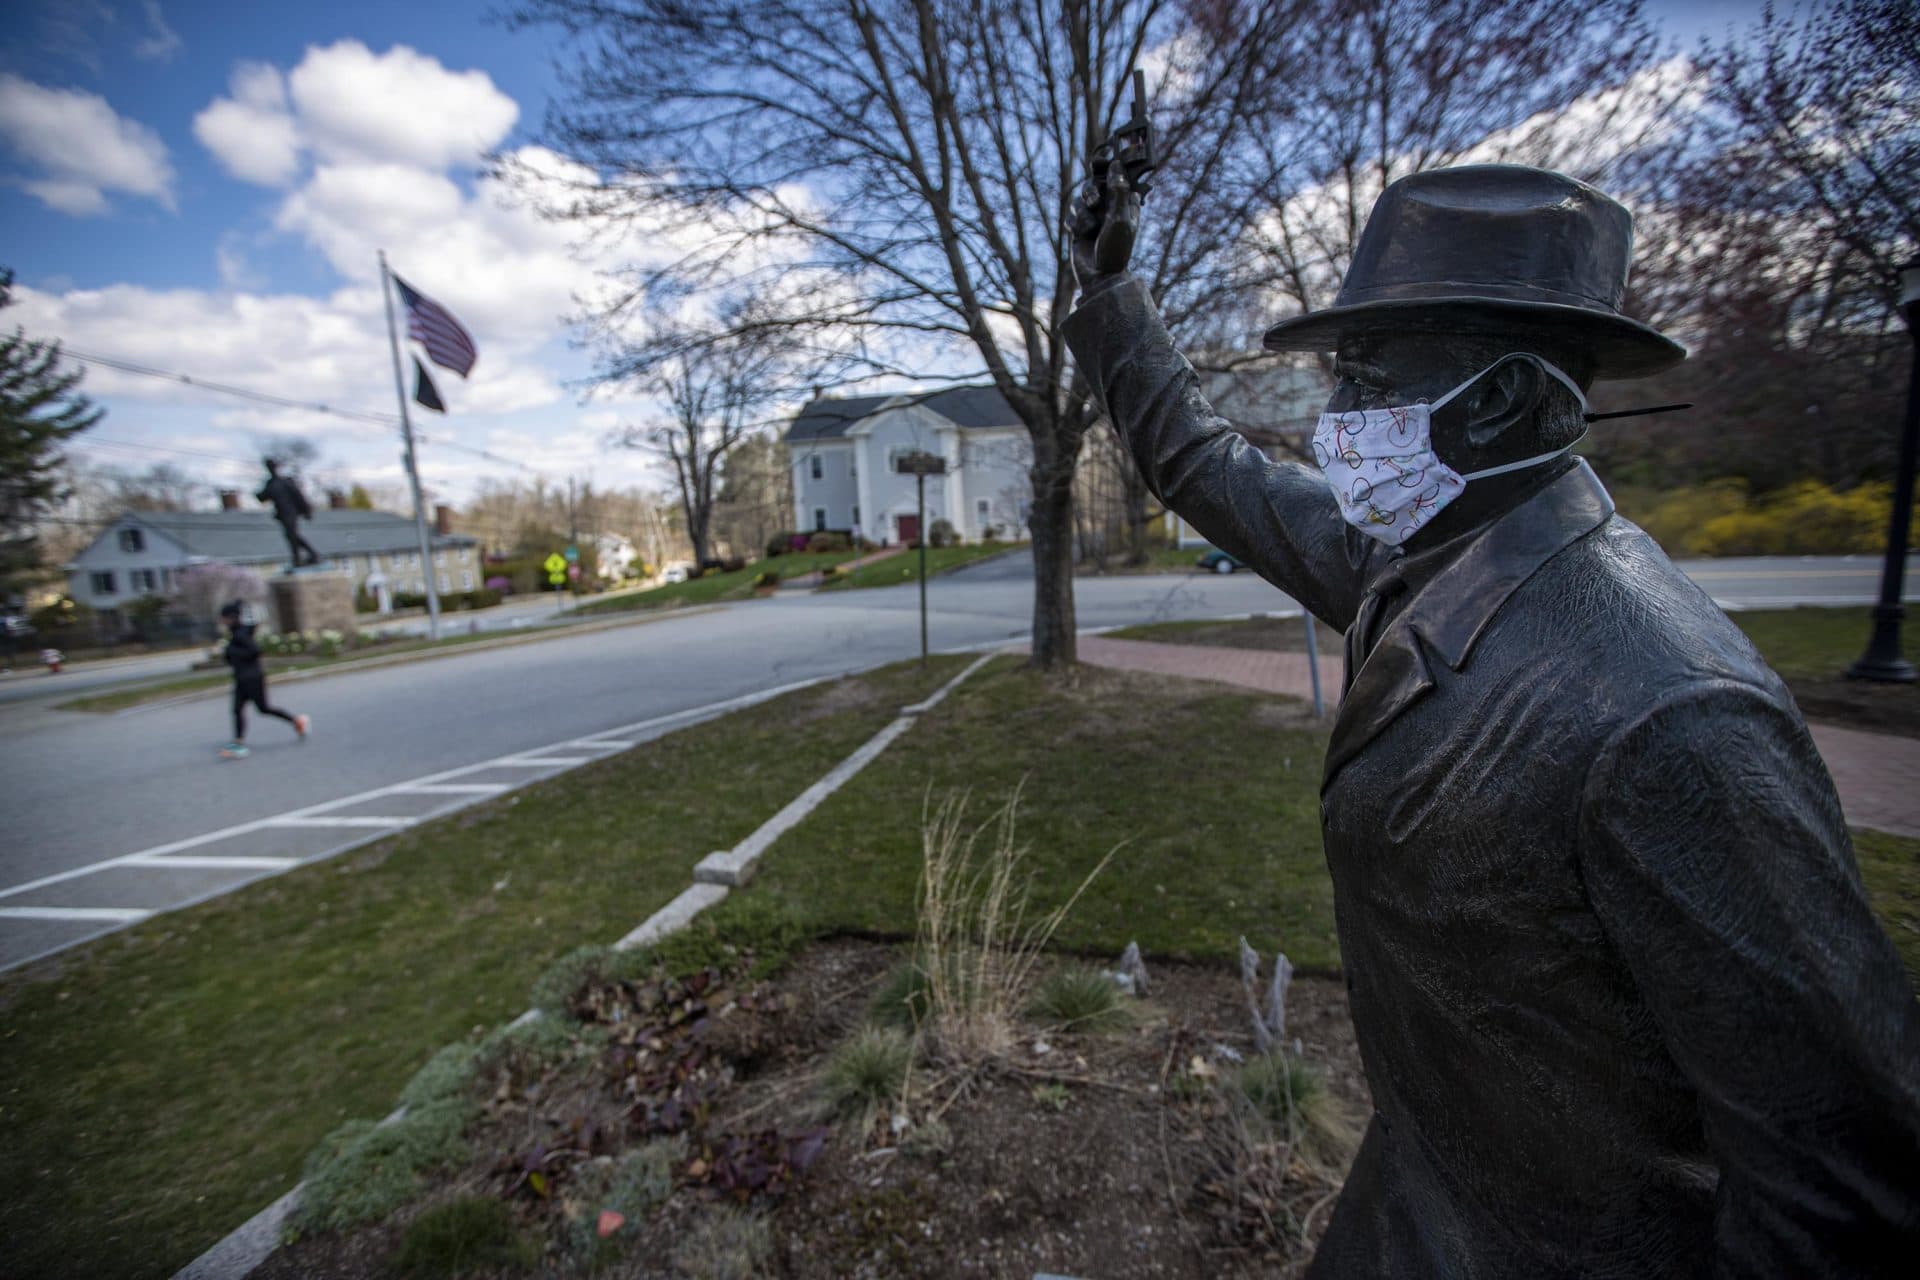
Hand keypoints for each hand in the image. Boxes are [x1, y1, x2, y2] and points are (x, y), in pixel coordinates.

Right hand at [1070, 158, 1139, 294]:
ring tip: (1090, 228)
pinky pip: (1071, 215)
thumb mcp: (1121, 219)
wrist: (1100, 278)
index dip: (1109, 164)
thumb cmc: (1116, 250)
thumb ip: (1118, 191)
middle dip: (1091, 190)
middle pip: (1094, 182)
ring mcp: (1093, 216)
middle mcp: (1109, 206)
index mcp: (1125, 201)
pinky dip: (1075, 224)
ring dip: (1082, 212)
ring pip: (1080, 198)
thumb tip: (1116, 164)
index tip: (1102, 158)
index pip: (1117, 174)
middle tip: (1094, 201)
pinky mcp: (1079, 227)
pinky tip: (1081, 236)